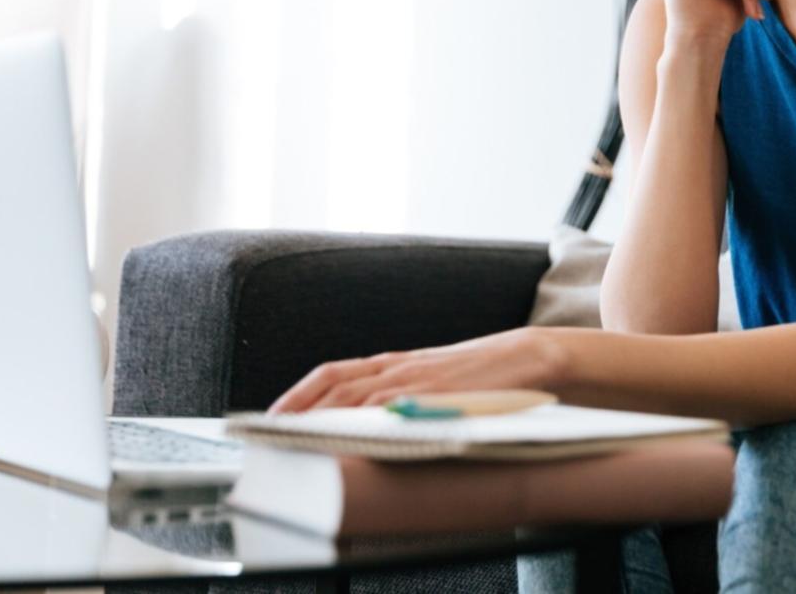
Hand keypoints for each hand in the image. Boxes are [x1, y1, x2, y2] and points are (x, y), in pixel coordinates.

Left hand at [266, 327, 565, 414]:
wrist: (524, 357)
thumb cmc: (479, 376)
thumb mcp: (431, 380)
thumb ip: (400, 394)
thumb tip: (370, 421)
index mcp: (394, 363)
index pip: (333, 373)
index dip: (298, 393)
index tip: (273, 415)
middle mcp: (397, 368)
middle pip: (333, 384)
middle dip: (297, 408)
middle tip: (271, 432)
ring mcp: (415, 380)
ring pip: (354, 396)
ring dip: (321, 417)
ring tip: (297, 438)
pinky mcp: (434, 394)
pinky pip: (389, 409)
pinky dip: (362, 421)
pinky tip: (345, 437)